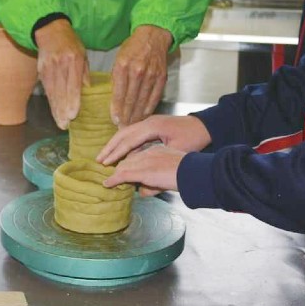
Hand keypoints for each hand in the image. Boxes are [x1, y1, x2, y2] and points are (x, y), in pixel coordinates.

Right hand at [34, 19, 88, 129]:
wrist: (50, 30)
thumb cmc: (71, 43)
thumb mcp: (82, 55)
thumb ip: (84, 74)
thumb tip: (89, 93)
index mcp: (73, 59)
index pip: (72, 83)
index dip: (72, 100)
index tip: (73, 114)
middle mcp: (59, 65)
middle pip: (61, 92)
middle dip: (62, 110)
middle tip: (65, 125)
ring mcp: (48, 68)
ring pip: (52, 93)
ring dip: (56, 110)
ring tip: (60, 123)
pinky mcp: (41, 71)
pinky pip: (47, 90)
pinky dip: (51, 102)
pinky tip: (55, 112)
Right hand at [96, 115, 210, 165]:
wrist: (205, 125)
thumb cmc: (194, 138)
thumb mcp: (178, 152)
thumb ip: (159, 163)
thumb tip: (142, 183)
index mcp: (152, 127)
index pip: (128, 141)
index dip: (116, 153)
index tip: (105, 163)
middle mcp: (147, 122)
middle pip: (122, 134)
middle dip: (110, 147)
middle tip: (98, 159)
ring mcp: (149, 122)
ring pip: (126, 132)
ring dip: (114, 144)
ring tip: (104, 156)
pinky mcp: (151, 125)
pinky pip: (132, 133)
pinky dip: (123, 143)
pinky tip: (120, 152)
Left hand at [103, 145, 185, 196]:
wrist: (194, 173)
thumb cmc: (189, 175)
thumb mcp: (170, 176)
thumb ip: (156, 183)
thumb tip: (143, 192)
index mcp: (157, 150)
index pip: (138, 156)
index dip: (129, 165)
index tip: (123, 171)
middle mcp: (149, 153)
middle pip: (128, 161)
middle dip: (119, 169)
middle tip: (112, 179)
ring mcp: (145, 162)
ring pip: (124, 167)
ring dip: (115, 175)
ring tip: (109, 182)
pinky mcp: (143, 171)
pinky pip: (123, 176)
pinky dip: (114, 180)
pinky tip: (107, 184)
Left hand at [111, 25, 172, 126]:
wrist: (153, 35)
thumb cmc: (132, 48)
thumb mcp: (118, 59)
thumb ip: (115, 78)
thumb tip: (112, 99)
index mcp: (123, 66)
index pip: (119, 93)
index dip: (117, 109)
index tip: (115, 120)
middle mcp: (137, 71)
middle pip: (131, 100)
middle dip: (126, 116)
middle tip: (122, 128)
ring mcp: (151, 75)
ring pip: (143, 101)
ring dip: (137, 116)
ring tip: (132, 126)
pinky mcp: (161, 77)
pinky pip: (154, 97)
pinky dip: (149, 108)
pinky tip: (144, 117)